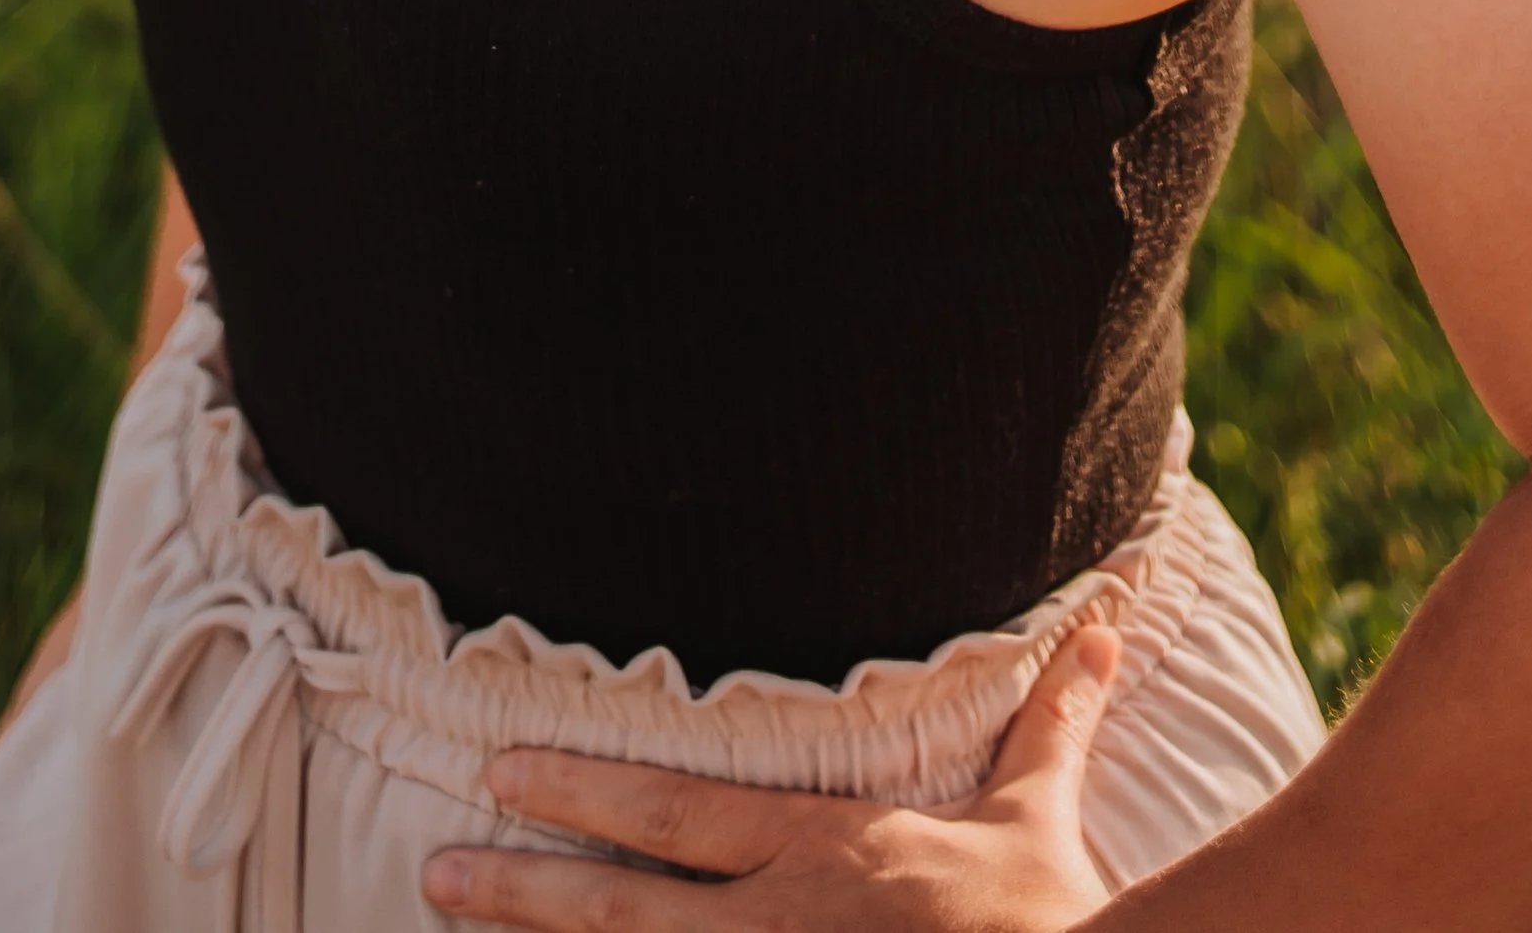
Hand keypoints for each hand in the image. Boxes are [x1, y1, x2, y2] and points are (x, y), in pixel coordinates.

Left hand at [421, 621, 1123, 932]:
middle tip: (433, 867)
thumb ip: (1049, 722)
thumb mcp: (1037, 815)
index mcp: (820, 854)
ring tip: (450, 922)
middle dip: (521, 885)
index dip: (583, 789)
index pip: (676, 812)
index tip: (502, 769)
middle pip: (624, 907)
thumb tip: (1098, 627)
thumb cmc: (1048, 923)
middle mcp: (775, 926)